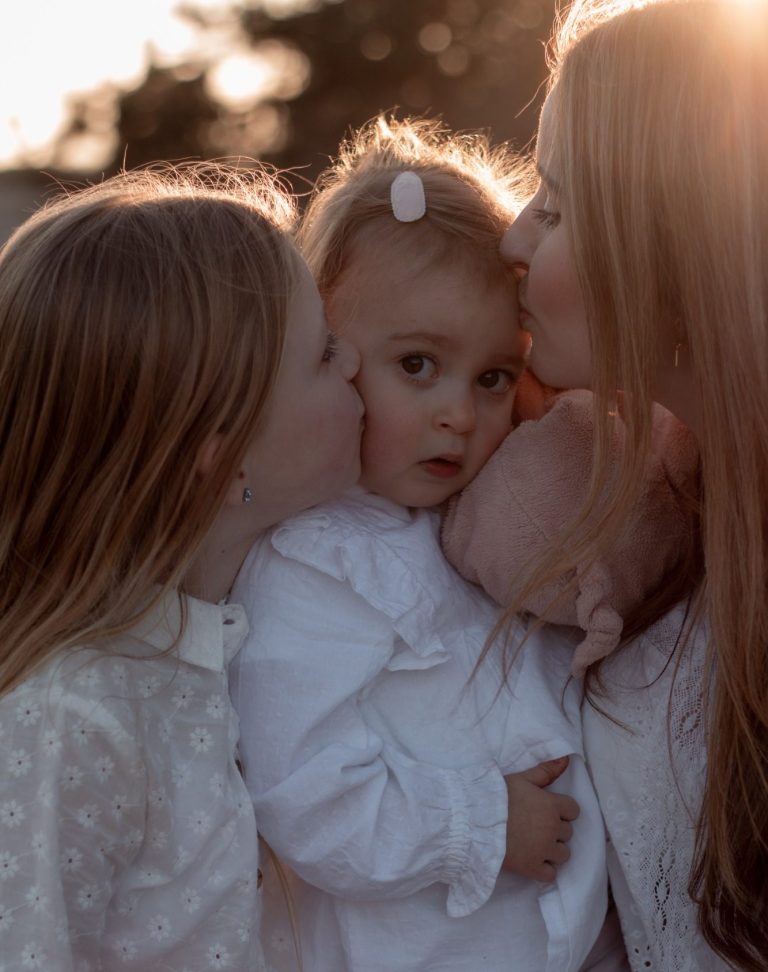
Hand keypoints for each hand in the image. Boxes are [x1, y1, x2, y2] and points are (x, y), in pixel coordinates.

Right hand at [502, 755, 579, 881]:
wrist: (473, 821)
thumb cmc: (495, 796)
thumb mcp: (521, 778)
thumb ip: (545, 771)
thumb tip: (567, 760)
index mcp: (551, 805)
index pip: (573, 811)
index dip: (562, 810)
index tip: (547, 811)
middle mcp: (552, 828)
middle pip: (568, 833)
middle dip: (555, 830)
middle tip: (536, 826)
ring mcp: (543, 850)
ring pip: (563, 854)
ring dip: (552, 850)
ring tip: (534, 844)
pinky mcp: (532, 868)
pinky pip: (551, 874)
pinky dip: (543, 869)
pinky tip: (532, 860)